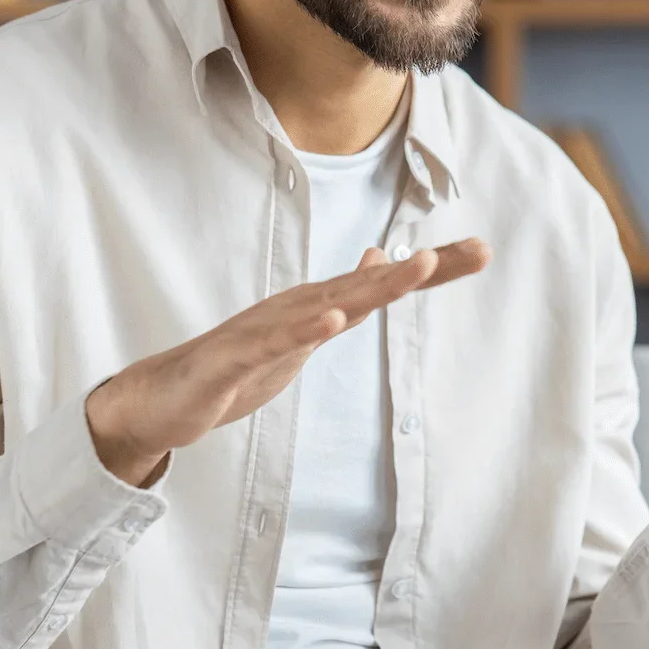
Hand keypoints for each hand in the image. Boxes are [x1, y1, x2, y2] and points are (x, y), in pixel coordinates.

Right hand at [84, 240, 489, 485]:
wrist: (165, 397)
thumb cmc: (236, 364)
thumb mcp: (303, 332)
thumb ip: (344, 299)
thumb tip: (380, 260)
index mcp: (316, 306)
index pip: (384, 284)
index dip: (434, 268)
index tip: (483, 251)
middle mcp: (297, 308)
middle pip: (368, 285)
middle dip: (420, 269)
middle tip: (471, 252)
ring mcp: (266, 330)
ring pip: (327, 304)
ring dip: (373, 287)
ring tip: (417, 268)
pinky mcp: (237, 358)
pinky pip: (275, 343)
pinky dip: (304, 330)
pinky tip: (333, 319)